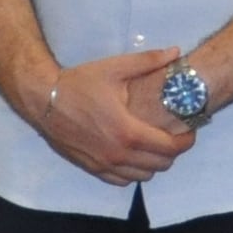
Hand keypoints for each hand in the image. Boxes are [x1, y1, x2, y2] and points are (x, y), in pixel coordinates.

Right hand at [20, 45, 194, 185]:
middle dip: (173, 152)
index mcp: (128, 131)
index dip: (186, 141)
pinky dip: (133, 172)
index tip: (189, 131)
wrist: (43, 99)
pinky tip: (133, 155)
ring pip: (143, 176)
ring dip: (153, 163)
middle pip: (160, 165)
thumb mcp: (115, 68)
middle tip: (174, 136)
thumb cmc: (79, 83)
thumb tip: (176, 52)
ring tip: (154, 145)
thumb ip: (148, 61)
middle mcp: (117, 153)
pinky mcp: (91, 168)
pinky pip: (122, 181)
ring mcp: (103, 164)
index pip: (170, 147)